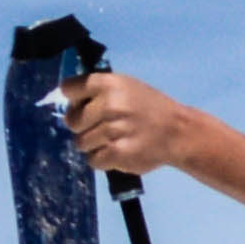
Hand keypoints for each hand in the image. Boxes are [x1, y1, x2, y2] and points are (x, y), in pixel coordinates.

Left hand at [61, 70, 201, 177]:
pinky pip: (93, 160)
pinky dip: (102, 160)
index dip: (74, 100)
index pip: (68, 88)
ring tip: (113, 140)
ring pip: (81, 143)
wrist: (178, 132)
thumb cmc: (149, 107)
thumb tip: (67, 99)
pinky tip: (117, 152)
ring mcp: (113, 130)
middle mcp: (109, 104)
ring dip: (94, 145)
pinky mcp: (117, 154)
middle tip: (101, 127)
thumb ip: (98, 90)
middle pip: (71, 121)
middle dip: (83, 126)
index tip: (84, 105)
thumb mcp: (126, 86)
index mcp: (108, 83)